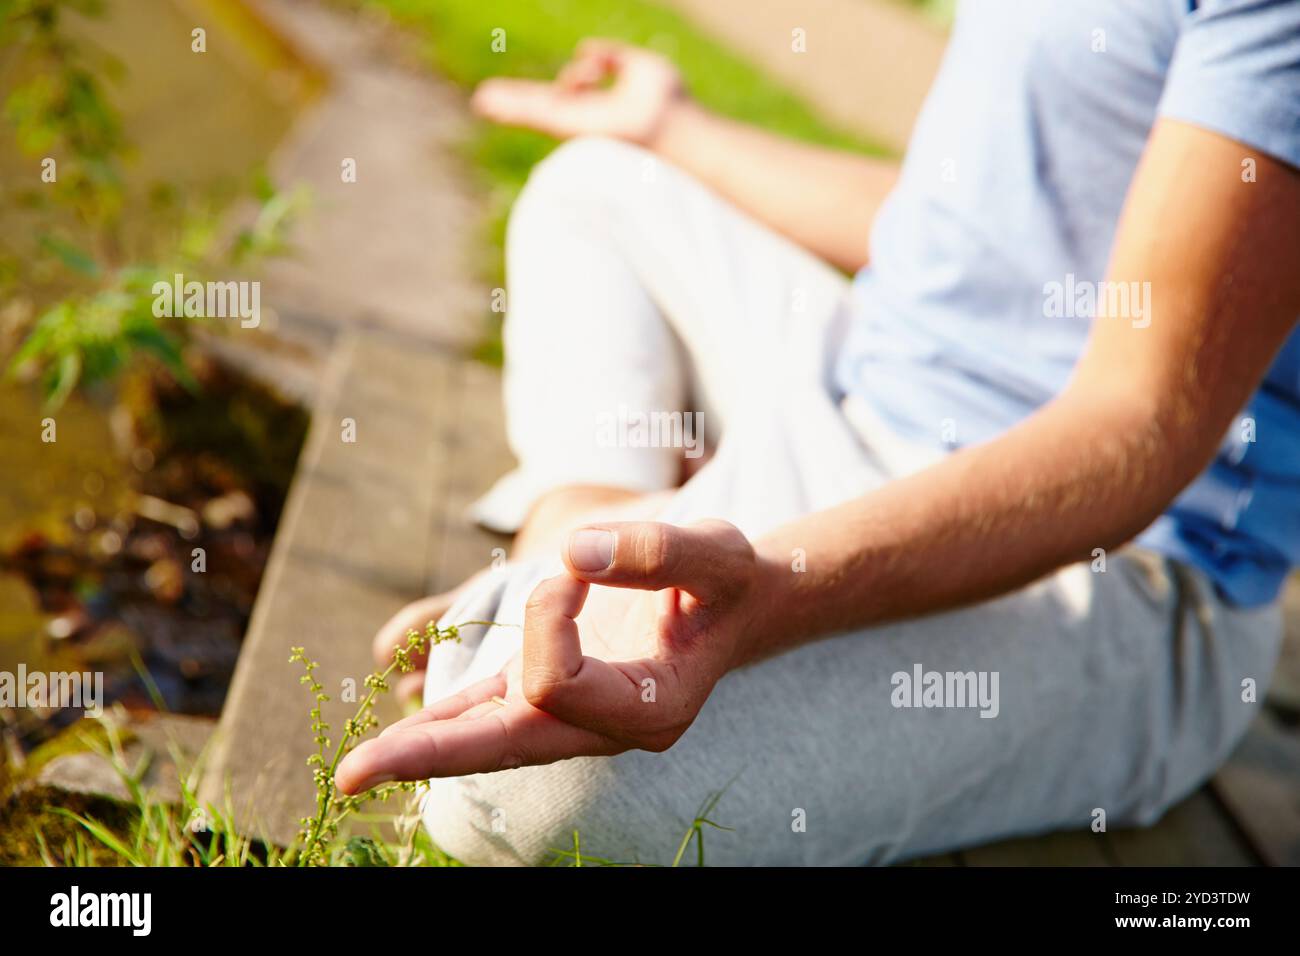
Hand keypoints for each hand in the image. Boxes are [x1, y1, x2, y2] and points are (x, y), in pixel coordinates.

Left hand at [335, 520, 764, 792]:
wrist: (738, 603)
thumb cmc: (730, 581)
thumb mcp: (715, 553)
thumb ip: (655, 551)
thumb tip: (572, 554)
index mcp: (651, 708)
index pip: (557, 681)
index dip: (547, 613)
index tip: (577, 561)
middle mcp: (609, 729)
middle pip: (506, 746)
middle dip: (428, 755)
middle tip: (349, 775)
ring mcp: (580, 720)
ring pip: (492, 740)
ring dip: (424, 749)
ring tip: (358, 770)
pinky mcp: (558, 698)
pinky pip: (495, 717)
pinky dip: (449, 725)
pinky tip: (404, 737)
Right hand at [470, 38, 685, 145]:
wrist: (676, 124)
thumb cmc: (671, 102)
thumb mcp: (639, 65)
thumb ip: (612, 55)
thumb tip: (583, 49)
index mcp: (599, 105)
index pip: (566, 93)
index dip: (559, 84)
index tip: (560, 82)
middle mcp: (584, 117)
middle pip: (542, 105)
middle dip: (516, 100)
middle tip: (487, 97)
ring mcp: (576, 124)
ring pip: (534, 112)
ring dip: (508, 104)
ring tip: (483, 100)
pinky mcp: (572, 127)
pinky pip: (538, 114)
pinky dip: (514, 108)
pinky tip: (489, 102)